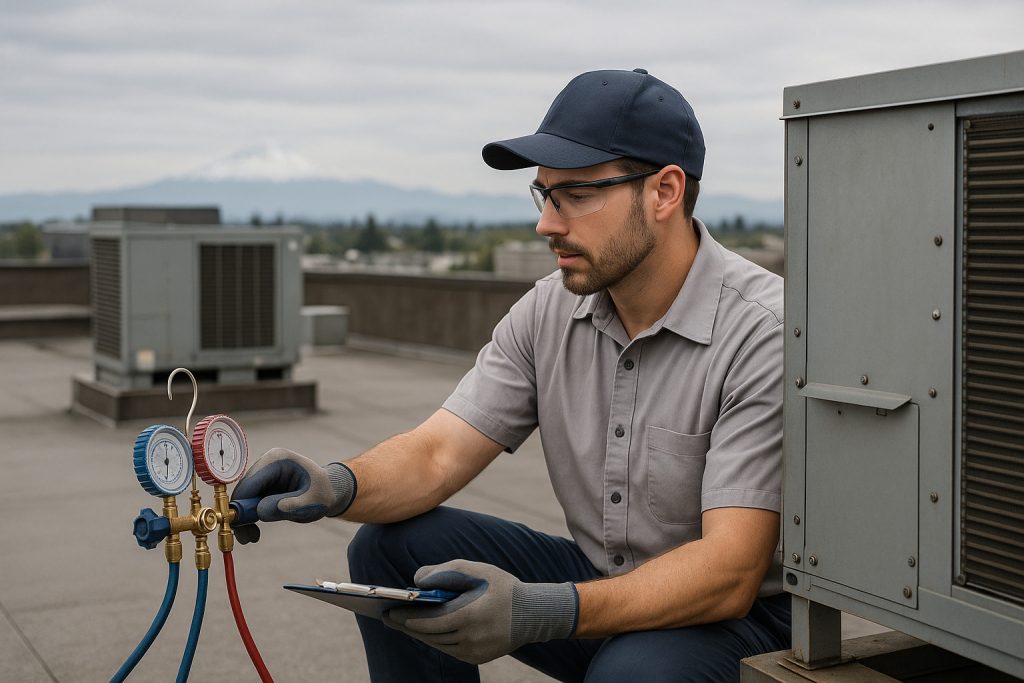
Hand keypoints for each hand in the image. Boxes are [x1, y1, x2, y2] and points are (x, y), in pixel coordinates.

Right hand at [229, 448, 355, 543]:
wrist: (330, 492)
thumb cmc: (323, 493)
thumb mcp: (311, 502)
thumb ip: (289, 506)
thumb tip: (261, 511)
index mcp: (277, 459)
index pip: (250, 482)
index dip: (240, 504)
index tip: (238, 526)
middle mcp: (266, 463)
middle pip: (243, 491)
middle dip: (241, 515)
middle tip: (246, 538)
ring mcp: (263, 474)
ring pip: (243, 499)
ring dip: (245, 520)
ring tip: (252, 538)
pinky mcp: (262, 486)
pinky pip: (249, 504)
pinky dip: (250, 518)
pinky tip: (254, 533)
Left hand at [383, 559, 576, 664]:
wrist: (534, 614)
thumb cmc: (502, 587)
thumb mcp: (477, 570)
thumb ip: (446, 571)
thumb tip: (417, 580)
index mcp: (470, 616)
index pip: (430, 622)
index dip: (408, 620)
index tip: (390, 613)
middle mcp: (471, 638)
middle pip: (430, 635)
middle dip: (408, 627)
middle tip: (389, 619)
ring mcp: (475, 652)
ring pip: (438, 645)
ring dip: (420, 634)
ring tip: (403, 624)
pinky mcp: (478, 659)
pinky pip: (450, 650)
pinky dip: (436, 640)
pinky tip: (425, 631)